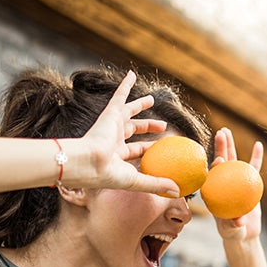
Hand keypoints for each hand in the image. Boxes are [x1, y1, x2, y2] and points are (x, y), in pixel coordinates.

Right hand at [81, 70, 179, 195]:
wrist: (87, 163)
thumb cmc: (108, 175)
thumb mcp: (136, 182)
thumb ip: (157, 184)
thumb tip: (179, 192)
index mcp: (117, 157)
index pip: (137, 151)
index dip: (148, 150)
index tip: (161, 149)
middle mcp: (113, 140)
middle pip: (134, 130)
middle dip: (147, 127)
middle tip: (162, 126)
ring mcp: (111, 126)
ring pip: (128, 112)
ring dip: (139, 105)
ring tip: (151, 99)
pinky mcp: (109, 114)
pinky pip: (119, 95)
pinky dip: (125, 85)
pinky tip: (132, 74)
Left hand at [211, 127, 263, 241]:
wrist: (243, 233)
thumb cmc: (233, 233)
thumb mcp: (232, 231)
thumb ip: (234, 225)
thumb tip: (239, 221)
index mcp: (213, 192)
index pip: (211, 176)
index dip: (214, 167)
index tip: (218, 160)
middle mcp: (221, 184)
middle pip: (221, 162)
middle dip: (220, 147)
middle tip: (220, 132)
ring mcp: (234, 181)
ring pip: (233, 160)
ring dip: (230, 145)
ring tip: (227, 130)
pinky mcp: (248, 183)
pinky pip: (252, 168)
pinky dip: (255, 157)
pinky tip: (258, 145)